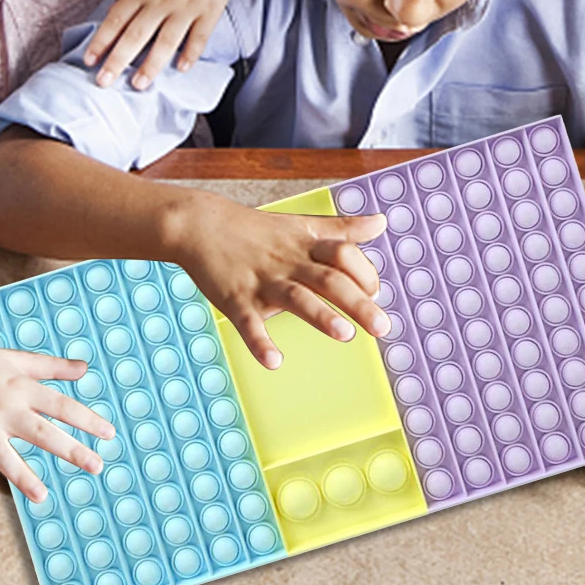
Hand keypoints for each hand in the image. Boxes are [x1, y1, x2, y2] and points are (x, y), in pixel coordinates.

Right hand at [0, 336, 115, 504]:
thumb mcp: (14, 359)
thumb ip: (50, 366)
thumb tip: (84, 368)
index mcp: (19, 388)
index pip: (60, 405)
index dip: (87, 419)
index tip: (109, 435)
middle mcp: (2, 408)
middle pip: (41, 431)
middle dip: (70, 449)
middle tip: (96, 466)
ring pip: (3, 454)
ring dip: (22, 476)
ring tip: (42, 496)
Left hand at [82, 0, 242, 89]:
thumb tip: (116, 14)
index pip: (115, 19)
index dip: (101, 42)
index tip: (89, 61)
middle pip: (135, 36)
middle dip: (117, 61)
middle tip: (103, 84)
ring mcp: (187, 6)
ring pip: (165, 42)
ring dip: (151, 66)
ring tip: (139, 85)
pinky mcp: (210, 9)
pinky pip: (198, 37)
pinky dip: (190, 54)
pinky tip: (181, 69)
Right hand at [168, 192, 390, 367]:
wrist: (201, 225)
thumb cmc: (258, 230)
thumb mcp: (303, 225)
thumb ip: (343, 229)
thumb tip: (382, 223)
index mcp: (306, 245)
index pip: (343, 255)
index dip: (364, 273)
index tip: (375, 292)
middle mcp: (288, 262)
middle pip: (328, 279)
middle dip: (357, 302)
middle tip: (383, 327)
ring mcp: (262, 280)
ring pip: (295, 297)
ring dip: (320, 315)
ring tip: (345, 333)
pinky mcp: (235, 298)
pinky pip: (249, 322)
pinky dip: (260, 341)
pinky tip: (274, 361)